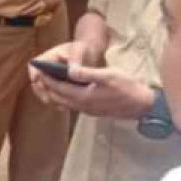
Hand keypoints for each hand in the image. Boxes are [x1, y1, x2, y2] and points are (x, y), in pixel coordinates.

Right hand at [27, 34, 107, 104]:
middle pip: (37, 84)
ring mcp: (50, 82)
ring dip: (51, 100)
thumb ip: (75, 60)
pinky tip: (66, 108)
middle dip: (41, 92)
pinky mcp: (58, 91)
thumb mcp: (78, 51)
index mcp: (46, 59)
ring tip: (60, 106)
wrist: (87, 57)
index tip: (36, 79)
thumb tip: (71, 72)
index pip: (34, 66)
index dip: (33, 73)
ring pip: (45, 94)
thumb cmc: (80, 50)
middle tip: (47, 99)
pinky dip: (59, 104)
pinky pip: (54, 99)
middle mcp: (45, 72)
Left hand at [31, 63, 154, 118]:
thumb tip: (69, 70)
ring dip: (55, 93)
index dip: (47, 79)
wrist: (142, 104)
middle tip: (39, 76)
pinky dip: (64, 97)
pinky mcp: (93, 110)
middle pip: (58, 98)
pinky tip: (66, 89)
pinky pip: (72, 104)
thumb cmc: (127, 87)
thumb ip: (87, 73)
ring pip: (64, 102)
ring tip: (48, 82)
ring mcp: (88, 110)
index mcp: (83, 97)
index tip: (39, 71)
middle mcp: (83, 106)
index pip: (59, 88)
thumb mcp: (108, 75)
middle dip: (47, 87)